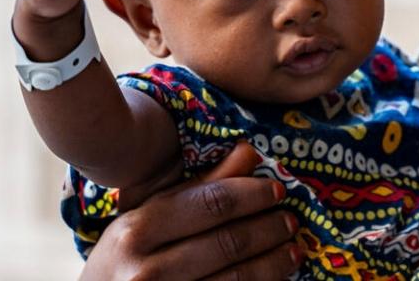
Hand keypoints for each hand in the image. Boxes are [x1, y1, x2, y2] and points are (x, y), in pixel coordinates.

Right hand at [80, 143, 299, 280]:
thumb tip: (249, 151)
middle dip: (269, 229)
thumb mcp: (149, 218)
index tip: (278, 190)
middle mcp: (144, 270)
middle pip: (228, 242)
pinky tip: (276, 277)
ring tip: (293, 249)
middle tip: (291, 221)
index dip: (252, 195)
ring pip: (236, 278)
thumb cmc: (125, 258)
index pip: (211, 204)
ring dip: (273, 262)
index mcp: (136, 231)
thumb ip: (200, 187)